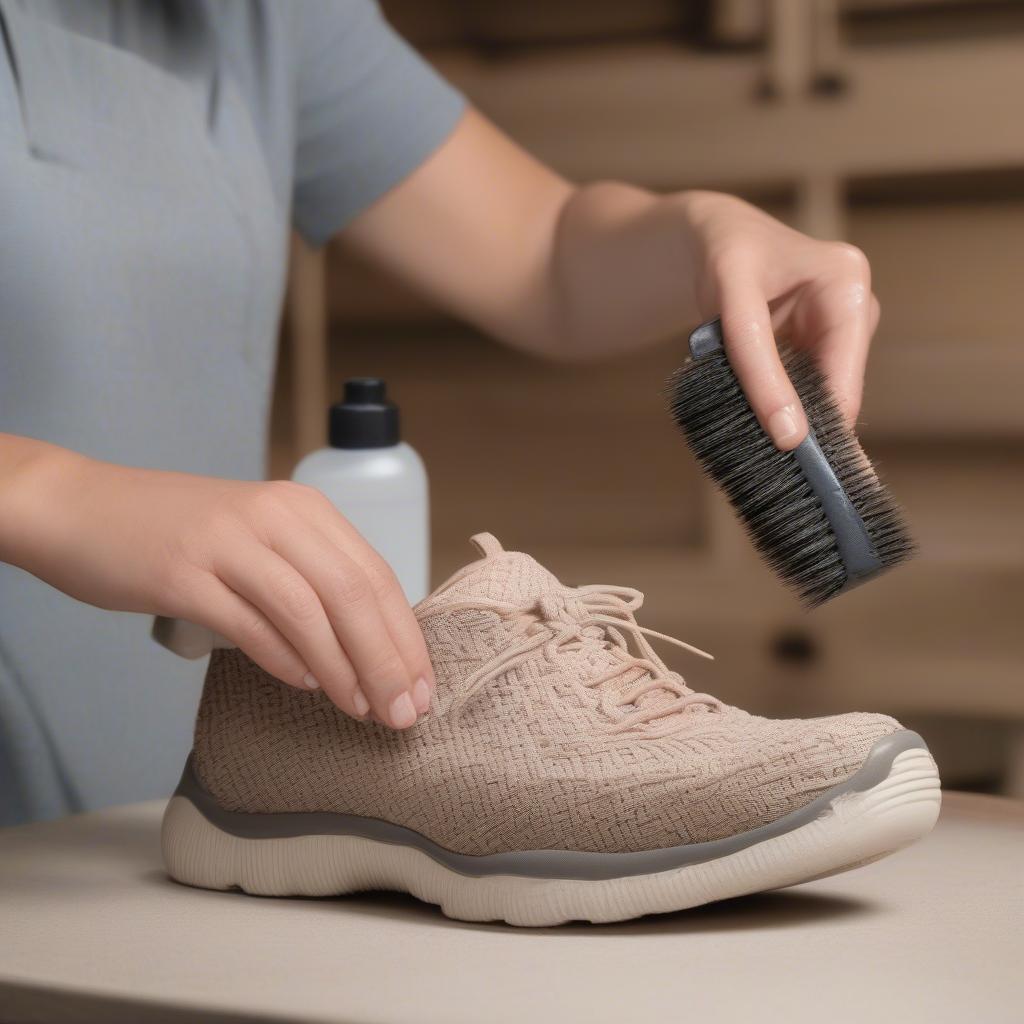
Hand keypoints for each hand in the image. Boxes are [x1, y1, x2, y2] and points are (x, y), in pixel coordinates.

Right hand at [0, 440, 433, 727]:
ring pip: (307, 611)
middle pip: (352, 593)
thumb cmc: (179, 534)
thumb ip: (309, 577)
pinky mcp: (182, 573)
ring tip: (363, 711)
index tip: (423, 687)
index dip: (405, 636)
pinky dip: (284, 660)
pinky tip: (306, 687)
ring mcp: (227, 542)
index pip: (375, 575)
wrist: (82, 507)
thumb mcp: (259, 538)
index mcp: (302, 509)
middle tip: (404, 713)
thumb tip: (368, 648)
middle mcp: (273, 517)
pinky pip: (248, 624)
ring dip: (343, 669)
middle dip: (387, 660)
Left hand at [680, 190, 880, 448]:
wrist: (717, 240)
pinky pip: (809, 392)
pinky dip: (786, 412)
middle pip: (839, 389)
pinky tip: (768, 433)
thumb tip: (788, 436)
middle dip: (809, 426)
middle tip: (782, 474)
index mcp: (846, 283)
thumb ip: (758, 368)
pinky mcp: (823, 348)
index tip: (798, 466)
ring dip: (796, 423)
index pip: (840, 372)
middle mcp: (856, 306)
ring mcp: (843, 329)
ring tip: (767, 455)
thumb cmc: (726, 260)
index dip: (822, 423)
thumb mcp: (733, 306)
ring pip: (825, 397)